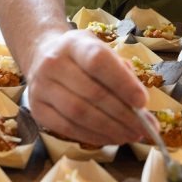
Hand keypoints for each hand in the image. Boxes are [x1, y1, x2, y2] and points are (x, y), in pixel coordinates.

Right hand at [26, 29, 148, 145]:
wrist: (41, 56)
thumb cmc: (80, 57)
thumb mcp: (101, 51)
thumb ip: (122, 73)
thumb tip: (141, 108)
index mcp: (74, 43)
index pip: (98, 62)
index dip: (122, 83)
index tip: (143, 102)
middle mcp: (53, 63)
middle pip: (92, 93)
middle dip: (123, 115)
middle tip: (144, 128)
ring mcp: (41, 87)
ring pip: (79, 114)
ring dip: (110, 129)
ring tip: (130, 135)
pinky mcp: (36, 109)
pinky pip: (67, 128)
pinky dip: (93, 136)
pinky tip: (110, 138)